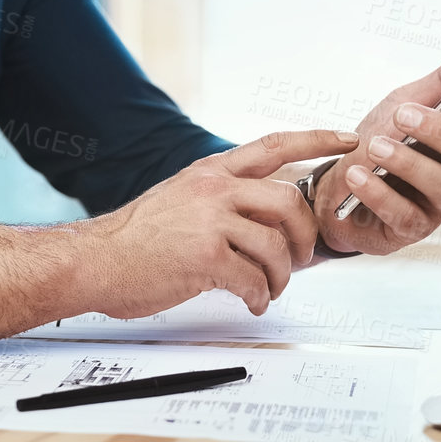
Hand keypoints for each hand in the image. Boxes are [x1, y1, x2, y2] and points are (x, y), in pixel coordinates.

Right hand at [76, 130, 359, 316]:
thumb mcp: (179, 198)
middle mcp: (214, 190)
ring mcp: (210, 221)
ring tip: (270, 289)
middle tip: (300, 259)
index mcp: (211, 172)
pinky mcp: (206, 257)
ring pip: (276, 246)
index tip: (347, 140)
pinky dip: (261, 297)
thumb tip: (262, 218)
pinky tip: (252, 302)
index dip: (317, 139)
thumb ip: (220, 198)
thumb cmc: (133, 240)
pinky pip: (255, 280)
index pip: (274, 145)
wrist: (93, 261)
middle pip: (289, 202)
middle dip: (305, 236)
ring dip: (282, 276)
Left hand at [309, 44, 440, 255]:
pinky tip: (357, 177)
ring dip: (407, 162)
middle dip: (438, 130)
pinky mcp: (413, 229)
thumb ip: (440, 82)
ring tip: (373, 147)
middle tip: (401, 114)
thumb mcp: (401, 105)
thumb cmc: (375, 145)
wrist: (333, 191)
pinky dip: (379, 193)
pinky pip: (405, 213)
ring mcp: (438, 204)